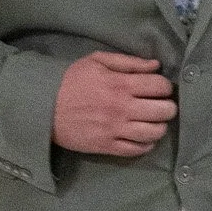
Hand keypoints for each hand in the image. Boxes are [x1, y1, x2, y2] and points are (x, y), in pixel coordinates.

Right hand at [52, 51, 176, 156]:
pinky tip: (144, 137)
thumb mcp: (96, 61)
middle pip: (163, 111)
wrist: (43, 107)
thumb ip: (128, 62)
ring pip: (154, 132)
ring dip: (160, 127)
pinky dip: (146, 144)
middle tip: (162, 106)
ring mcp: (115, 129)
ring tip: (154, 122)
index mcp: (120, 84)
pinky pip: (136, 149)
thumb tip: (155, 66)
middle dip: (168, 107)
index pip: (159, 86)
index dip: (165, 87)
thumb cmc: (70, 80)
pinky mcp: (107, 146)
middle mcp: (122, 108)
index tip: (161, 88)